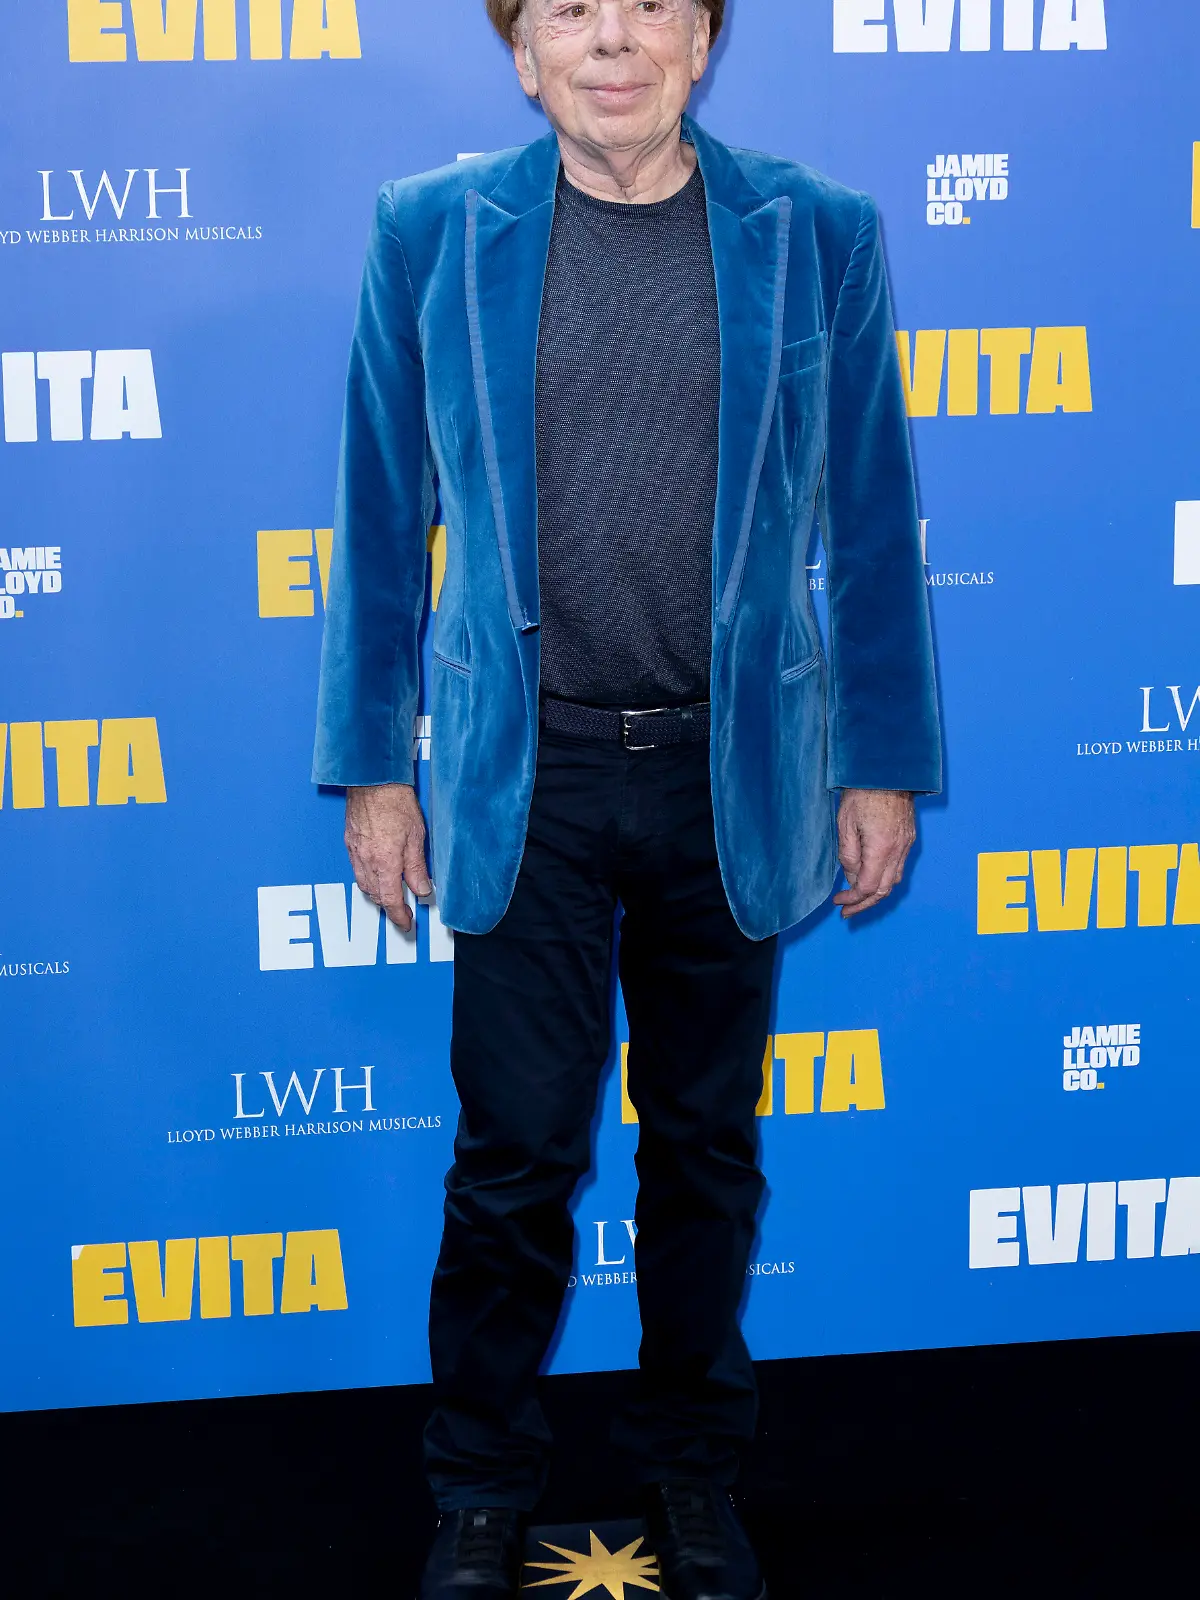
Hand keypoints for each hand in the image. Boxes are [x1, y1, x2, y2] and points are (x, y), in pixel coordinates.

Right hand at [344, 784, 431, 932]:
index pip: (391, 900)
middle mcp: (366, 860)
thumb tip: (421, 890)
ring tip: (392, 894)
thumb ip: (417, 867)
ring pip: (364, 884)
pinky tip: (377, 873)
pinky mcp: (350, 842)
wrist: (372, 780)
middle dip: (389, 906)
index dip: (399, 916)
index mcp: (385, 862)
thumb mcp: (416, 836)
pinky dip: (368, 878)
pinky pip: (357, 870)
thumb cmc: (395, 802)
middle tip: (403, 910)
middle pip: (376, 895)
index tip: (406, 923)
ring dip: (378, 893)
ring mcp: (355, 852)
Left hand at [833, 789, 915, 919]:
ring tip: (857, 899)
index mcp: (881, 848)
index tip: (837, 901)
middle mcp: (898, 850)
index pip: (867, 887)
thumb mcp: (845, 824)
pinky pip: (898, 867)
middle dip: (864, 904)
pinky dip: (884, 879)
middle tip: (846, 912)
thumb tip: (852, 877)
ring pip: (893, 881)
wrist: (888, 771)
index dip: (851, 899)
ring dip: (875, 894)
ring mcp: (906, 845)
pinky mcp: (908, 838)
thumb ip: (848, 855)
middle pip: (883, 890)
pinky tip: (870, 878)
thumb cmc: (863, 793)